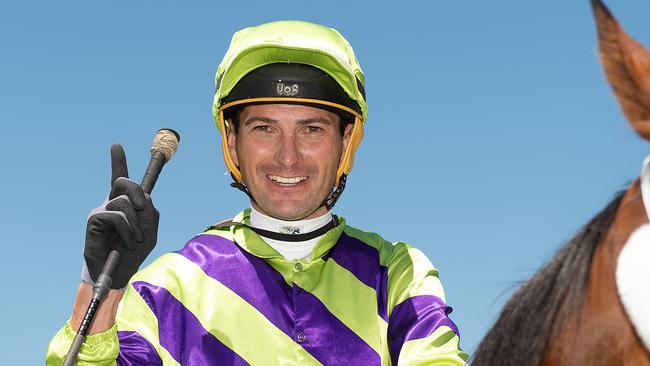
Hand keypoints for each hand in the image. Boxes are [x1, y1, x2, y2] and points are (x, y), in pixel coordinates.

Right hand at [82, 144, 158, 289]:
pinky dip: (128, 230)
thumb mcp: (151, 231)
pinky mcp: (94, 221)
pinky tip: (127, 243)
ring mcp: (101, 211)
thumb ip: (151, 212)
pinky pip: (115, 216)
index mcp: (125, 204)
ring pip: (123, 203)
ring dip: (136, 224)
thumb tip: (142, 198)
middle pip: (123, 182)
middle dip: (136, 191)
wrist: (119, 273)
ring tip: (135, 239)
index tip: (116, 146)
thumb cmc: (134, 253)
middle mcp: (110, 203)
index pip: (119, 179)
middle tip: (142, 207)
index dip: (118, 162)